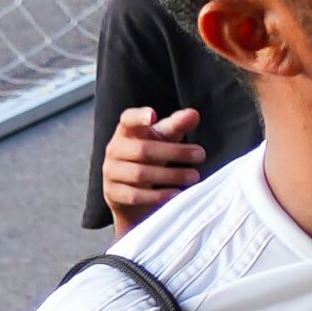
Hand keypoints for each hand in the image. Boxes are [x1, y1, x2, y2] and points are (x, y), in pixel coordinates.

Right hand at [101, 103, 205, 220]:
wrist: (133, 192)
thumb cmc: (151, 156)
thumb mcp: (164, 139)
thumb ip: (177, 126)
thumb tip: (193, 114)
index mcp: (126, 131)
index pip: (127, 119)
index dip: (138, 117)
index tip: (153, 116)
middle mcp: (115, 149)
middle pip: (142, 149)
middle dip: (174, 152)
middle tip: (201, 154)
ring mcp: (111, 171)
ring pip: (140, 173)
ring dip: (171, 175)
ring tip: (194, 176)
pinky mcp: (112, 193)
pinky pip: (135, 195)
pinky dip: (157, 196)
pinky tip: (176, 194)